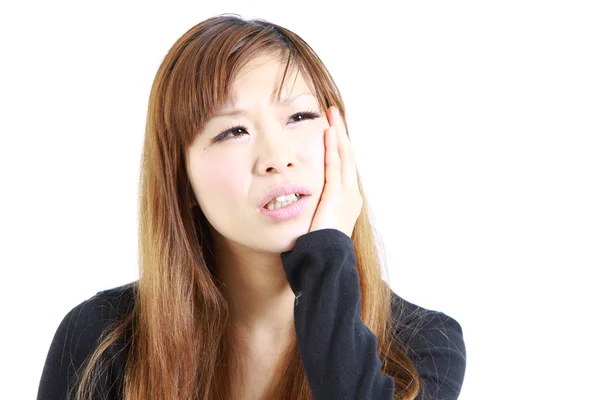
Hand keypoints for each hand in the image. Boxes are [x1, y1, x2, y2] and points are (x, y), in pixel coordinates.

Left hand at [309, 106, 362, 237]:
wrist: (326, 261)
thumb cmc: (317, 247)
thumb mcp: (317, 222)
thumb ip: (314, 208)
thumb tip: (300, 201)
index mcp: (347, 199)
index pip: (343, 166)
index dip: (338, 146)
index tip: (331, 129)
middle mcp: (351, 194)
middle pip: (347, 156)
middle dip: (340, 133)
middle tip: (333, 113)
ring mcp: (347, 194)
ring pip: (344, 157)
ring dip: (338, 134)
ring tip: (332, 115)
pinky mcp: (337, 195)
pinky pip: (335, 167)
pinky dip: (333, 149)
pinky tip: (328, 133)